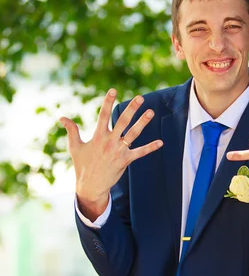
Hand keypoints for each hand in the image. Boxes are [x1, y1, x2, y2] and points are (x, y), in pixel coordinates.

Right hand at [60, 89, 162, 219]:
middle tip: (140, 98)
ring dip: (142, 123)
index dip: (108, 102)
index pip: (103, 115)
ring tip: (151, 112)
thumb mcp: (74, 147)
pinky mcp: (125, 160)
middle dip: (131, 109)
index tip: (113, 90)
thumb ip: (71, 130)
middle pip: (122, 122)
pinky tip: (160, 142)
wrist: (90, 186)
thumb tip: (61, 117)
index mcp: (97, 136)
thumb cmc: (82, 165)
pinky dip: (150, 148)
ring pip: (133, 134)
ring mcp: (118, 151)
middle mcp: (109, 142)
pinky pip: (140, 153)